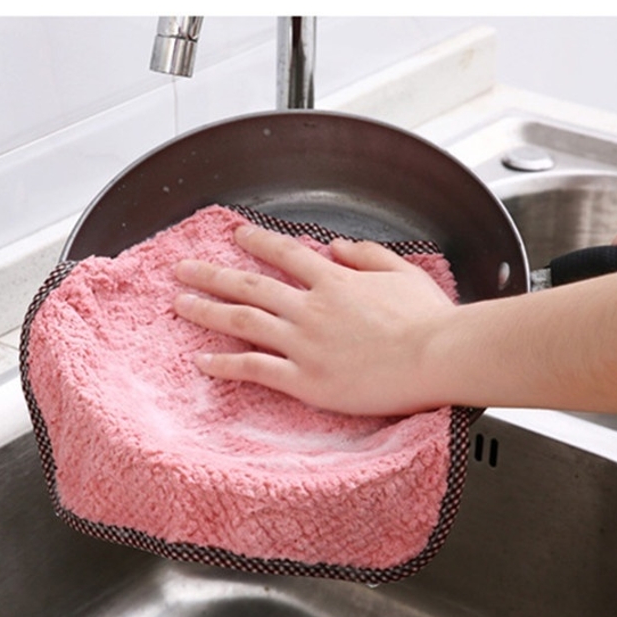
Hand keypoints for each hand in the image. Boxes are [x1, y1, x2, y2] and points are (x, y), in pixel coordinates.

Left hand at [173, 224, 456, 414]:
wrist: (436, 356)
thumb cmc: (428, 320)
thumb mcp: (403, 272)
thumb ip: (368, 255)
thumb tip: (339, 246)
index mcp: (334, 281)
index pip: (285, 254)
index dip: (257, 242)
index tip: (236, 236)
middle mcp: (311, 307)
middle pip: (250, 285)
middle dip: (211, 274)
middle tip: (183, 269)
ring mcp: (304, 343)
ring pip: (243, 321)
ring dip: (207, 310)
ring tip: (180, 304)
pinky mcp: (306, 379)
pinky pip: (255, 368)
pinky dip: (225, 364)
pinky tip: (202, 361)